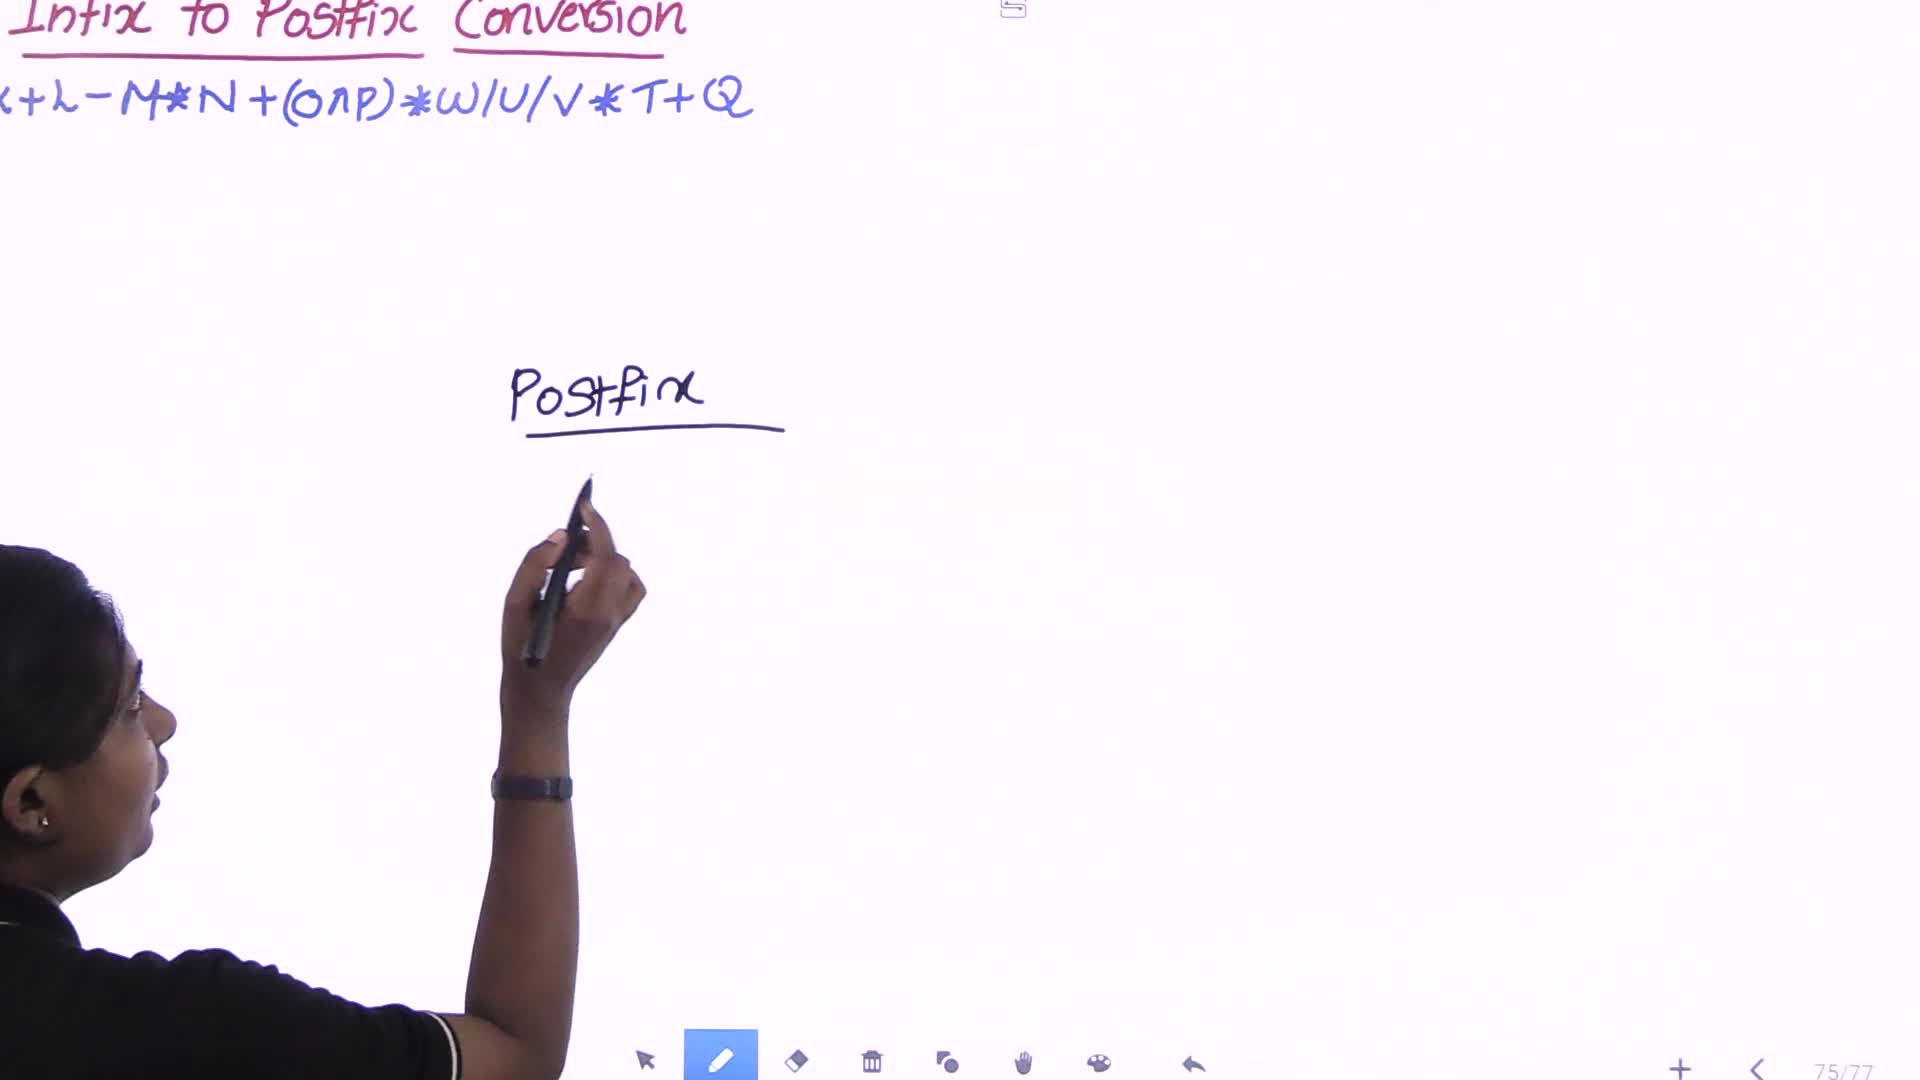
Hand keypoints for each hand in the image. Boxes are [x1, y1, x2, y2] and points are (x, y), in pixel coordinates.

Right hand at [499, 495, 644, 718]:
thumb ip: (535, 566)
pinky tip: (587, 580)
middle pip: (618, 561)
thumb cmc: (521, 647)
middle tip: (565, 548)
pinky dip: (615, 575)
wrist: (540, 690)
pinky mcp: (617, 625)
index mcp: (586, 610)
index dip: (598, 527)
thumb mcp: (514, 604)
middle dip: (595, 544)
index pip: (605, 557)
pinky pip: (630, 590)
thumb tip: (561, 536)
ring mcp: (617, 621)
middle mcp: (609, 614)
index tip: (585, 507)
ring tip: (573, 566)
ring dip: (605, 560)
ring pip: (628, 574)